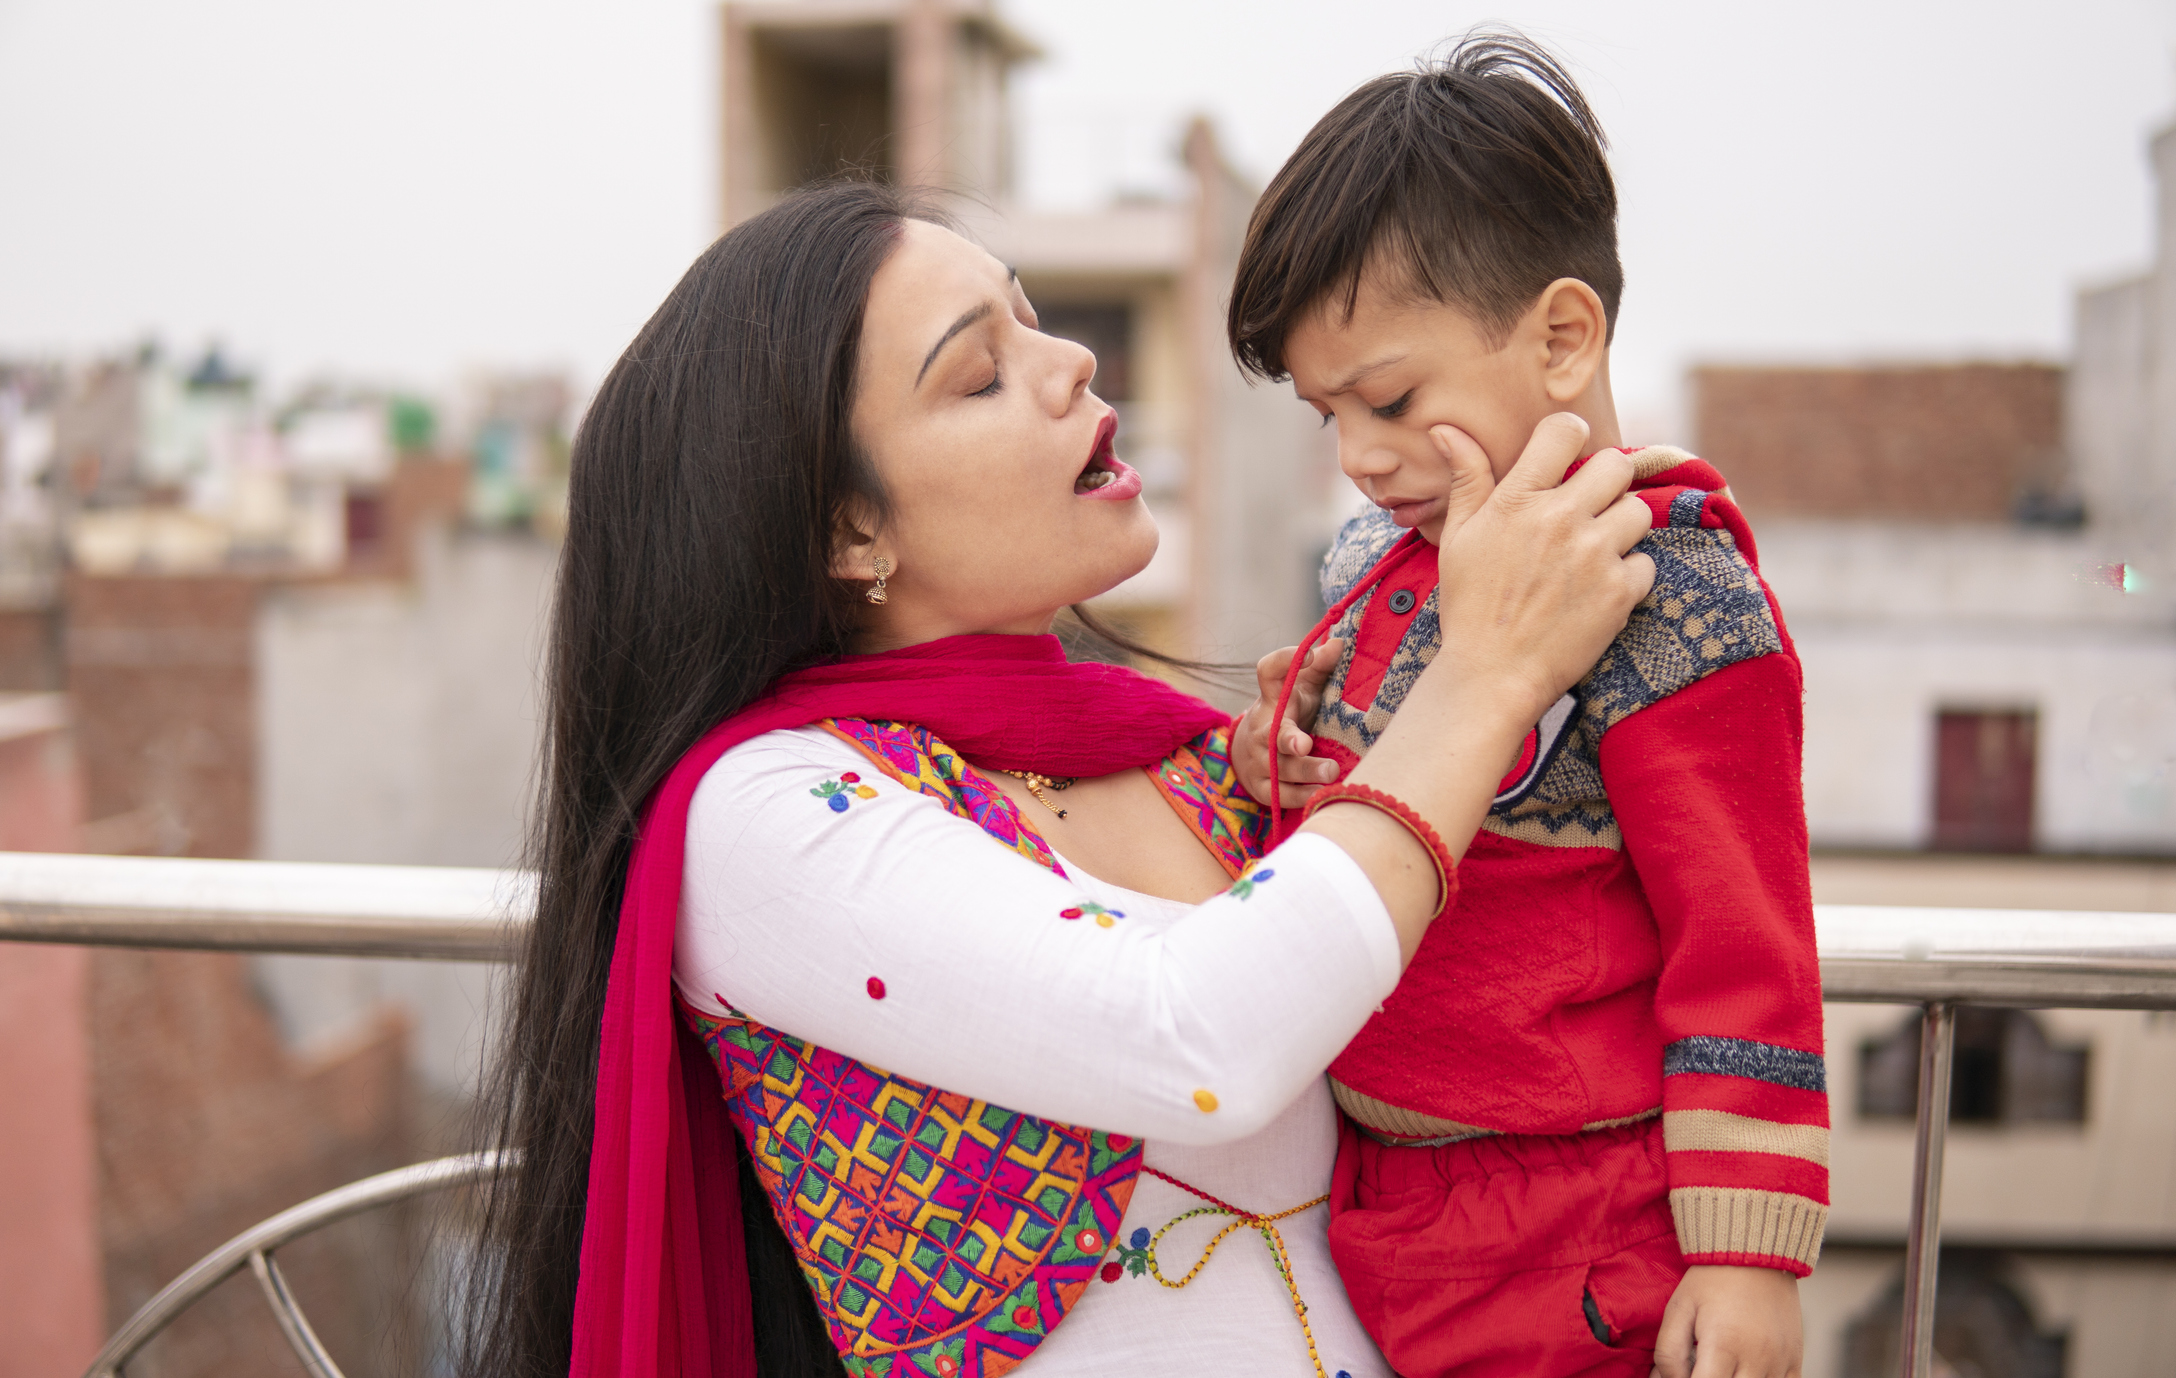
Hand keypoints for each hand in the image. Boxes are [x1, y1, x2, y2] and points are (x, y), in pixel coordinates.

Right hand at [1233, 639, 1345, 805]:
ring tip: (1332, 771)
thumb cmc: (1289, 713)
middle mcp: (1262, 727)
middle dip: (1287, 738)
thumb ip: (1320, 666)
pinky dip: (1301, 797)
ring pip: (1278, 768)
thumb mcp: (1303, 687)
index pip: (1270, 671)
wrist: (1251, 752)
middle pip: (1271, 732)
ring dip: (1305, 771)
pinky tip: (1322, 795)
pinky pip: (1279, 796)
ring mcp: (1258, 760)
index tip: (1310, 654)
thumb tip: (1339, 643)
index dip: (1285, 659)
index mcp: (1274, 697)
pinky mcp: (1261, 788)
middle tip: (1304, 743)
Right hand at [1430, 413, 1655, 727]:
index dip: (1570, 439)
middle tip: (1588, 508)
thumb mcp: (1458, 538)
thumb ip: (1466, 479)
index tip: (1566, 461)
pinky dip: (1628, 576)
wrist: (1491, 676)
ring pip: (1639, 511)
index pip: (1565, 432)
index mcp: (1517, 500)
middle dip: (1606, 482)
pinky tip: (1598, 591)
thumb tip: (1446, 429)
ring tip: (1595, 551)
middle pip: (1617, 465)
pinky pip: (1646, 564)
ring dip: (1622, 527)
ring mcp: (1594, 556)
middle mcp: (1560, 520)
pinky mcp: (1620, 592)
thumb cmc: (1469, 606)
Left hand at [1653, 1265, 1802, 1377]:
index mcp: (1723, 1345)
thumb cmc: (1712, 1279)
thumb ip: (1668, 1352)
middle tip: (1702, 1366)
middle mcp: (1756, 1358)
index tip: (1684, 1373)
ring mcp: (1779, 1362)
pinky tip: (1744, 1370)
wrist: (1755, 1252)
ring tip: (1723, 1364)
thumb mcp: (1678, 1308)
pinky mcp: (1795, 1361)